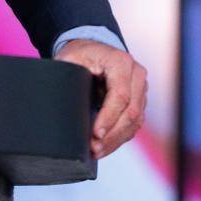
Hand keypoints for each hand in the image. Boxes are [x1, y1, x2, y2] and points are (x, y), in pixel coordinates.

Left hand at [55, 38, 147, 158]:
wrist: (94, 49)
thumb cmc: (80, 55)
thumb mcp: (71, 59)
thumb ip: (67, 76)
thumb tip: (60, 101)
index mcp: (121, 62)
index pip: (120, 95)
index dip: (109, 117)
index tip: (95, 134)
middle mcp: (137, 75)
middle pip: (131, 111)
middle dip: (112, 134)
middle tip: (94, 148)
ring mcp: (141, 88)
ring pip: (135, 121)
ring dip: (116, 139)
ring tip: (97, 151)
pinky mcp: (140, 101)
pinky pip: (135, 123)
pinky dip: (120, 137)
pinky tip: (106, 146)